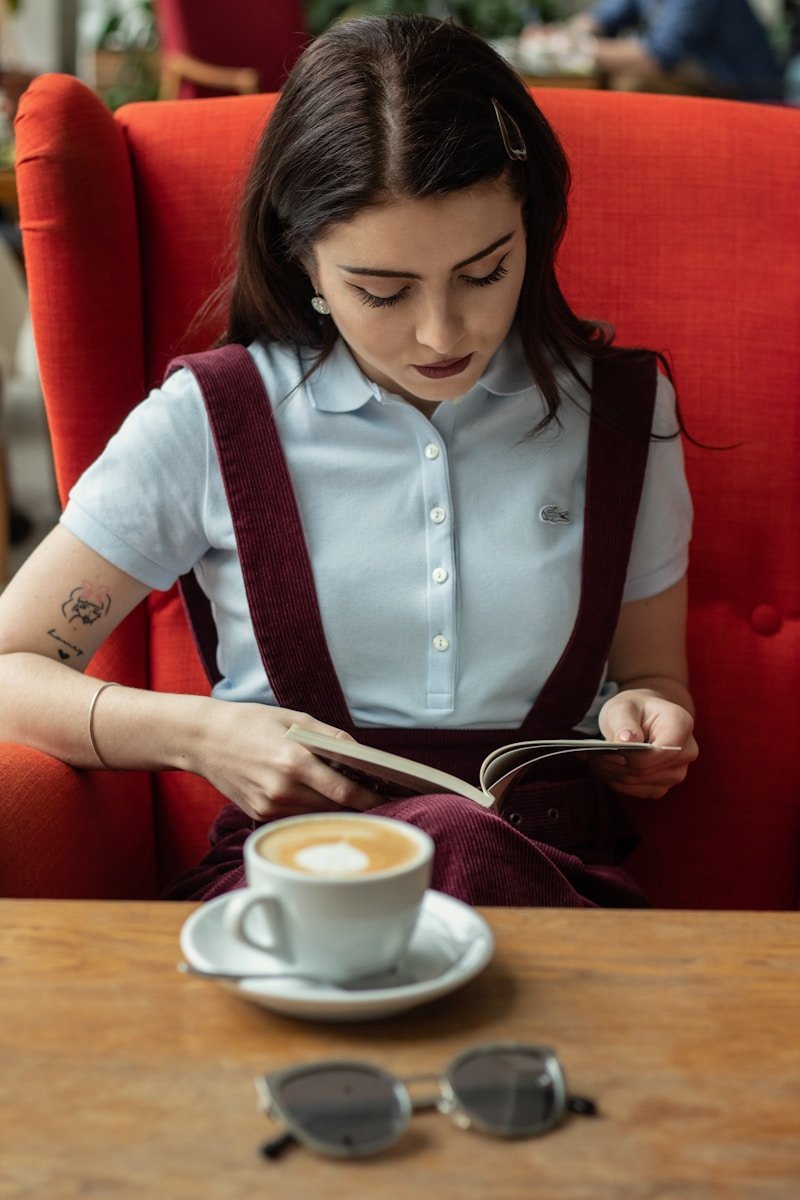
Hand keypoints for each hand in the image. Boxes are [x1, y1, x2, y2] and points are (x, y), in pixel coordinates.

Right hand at [189, 702, 384, 820]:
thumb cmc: (251, 723)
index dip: (372, 799)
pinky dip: (313, 808)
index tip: (394, 799)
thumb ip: (332, 738)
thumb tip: (364, 756)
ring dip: (337, 808)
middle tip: (384, 798)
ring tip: (358, 798)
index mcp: (294, 762)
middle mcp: (282, 790)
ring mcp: (269, 807)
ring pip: (317, 815)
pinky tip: (322, 797)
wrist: (203, 739)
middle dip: (360, 804)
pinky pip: (298, 816)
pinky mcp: (259, 815)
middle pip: (334, 807)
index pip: (345, 791)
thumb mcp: (295, 719)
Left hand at [592, 689, 697, 799]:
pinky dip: (616, 781)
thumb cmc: (633, 709)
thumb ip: (625, 722)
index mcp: (681, 724)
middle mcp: (686, 751)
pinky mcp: (663, 784)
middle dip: (614, 764)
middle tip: (590, 754)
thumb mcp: (622, 706)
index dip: (634, 755)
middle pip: (647, 769)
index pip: (662, 751)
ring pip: (639, 782)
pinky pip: (637, 790)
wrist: (641, 717)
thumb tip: (626, 742)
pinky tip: (604, 768)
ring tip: (594, 759)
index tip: (608, 749)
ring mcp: (677, 771)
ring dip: (611, 773)